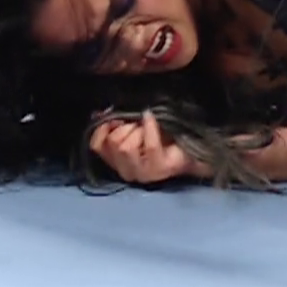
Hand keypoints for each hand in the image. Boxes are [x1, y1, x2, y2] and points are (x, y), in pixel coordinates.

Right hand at [89, 111, 204, 184]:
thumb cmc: (160, 135)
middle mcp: (127, 171)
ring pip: (126, 147)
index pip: (96, 146)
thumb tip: (99, 112)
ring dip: (137, 130)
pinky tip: (151, 117)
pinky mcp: (160, 169)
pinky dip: (149, 127)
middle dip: (125, 126)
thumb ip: (115, 123)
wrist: (190, 148)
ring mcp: (144, 173)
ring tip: (146, 126)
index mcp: (116, 161)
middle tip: (137, 122)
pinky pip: (149, 145)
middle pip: (113, 143)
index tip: (114, 117)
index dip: (102, 128)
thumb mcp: (134, 127)